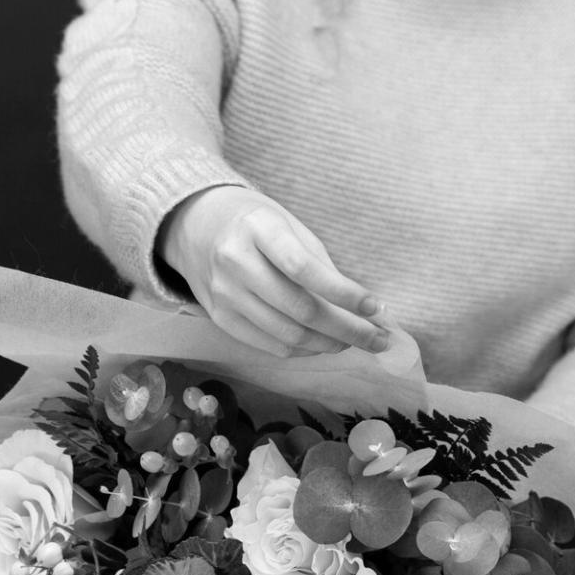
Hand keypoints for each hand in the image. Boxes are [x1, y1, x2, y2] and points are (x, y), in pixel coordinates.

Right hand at [159, 185, 388, 357]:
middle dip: (348, 330)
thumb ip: (322, 265)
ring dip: (330, 344)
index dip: (345, 294)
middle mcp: (235, 262)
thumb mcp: (290, 227)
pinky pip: (271, 345)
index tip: (376, 308)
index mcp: (258, 229)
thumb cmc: (257, 225)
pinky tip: (324, 344)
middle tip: (378, 339)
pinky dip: (305, 350)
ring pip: (289, 334)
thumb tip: (365, 309)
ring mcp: (224, 294)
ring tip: (355, 342)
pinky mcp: (220, 318)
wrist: (195, 226)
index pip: (305, 269)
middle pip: (300, 310)